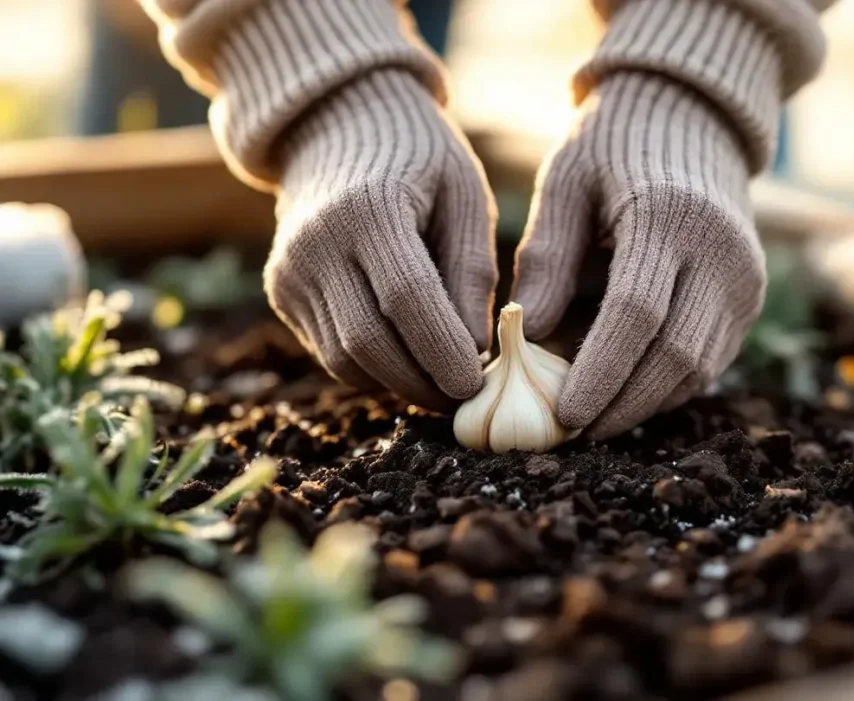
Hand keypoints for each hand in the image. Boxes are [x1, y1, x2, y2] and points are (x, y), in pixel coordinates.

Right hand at [266, 70, 496, 410]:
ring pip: (343, 359)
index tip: (475, 386)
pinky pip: (328, 351)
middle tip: (463, 398)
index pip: (406, 299)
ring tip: (440, 384)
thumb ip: (471, 271)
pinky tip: (406, 361)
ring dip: (396, 384)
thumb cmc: (418, 156)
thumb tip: (475, 351)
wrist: (335, 124)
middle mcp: (316, 244)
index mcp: (368, 208)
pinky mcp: (282, 291)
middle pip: (367, 341)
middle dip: (419, 383)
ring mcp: (290, 271)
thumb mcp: (464, 195)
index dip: (442, 351)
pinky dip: (370, 369)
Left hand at [513, 72, 766, 438]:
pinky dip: (666, 388)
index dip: (599, 373)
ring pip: (698, 369)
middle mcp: (722, 253)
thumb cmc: (612, 147)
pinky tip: (624, 396)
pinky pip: (709, 361)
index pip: (636, 314)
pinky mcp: (749, 298)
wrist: (689, 117)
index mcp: (670, 215)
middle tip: (571, 433)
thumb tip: (525, 334)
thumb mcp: (564, 183)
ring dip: (644, 405)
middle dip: (622, 405)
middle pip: (676, 355)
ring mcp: (744, 279)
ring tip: (591, 422)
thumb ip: (547, 257)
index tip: (564, 415)